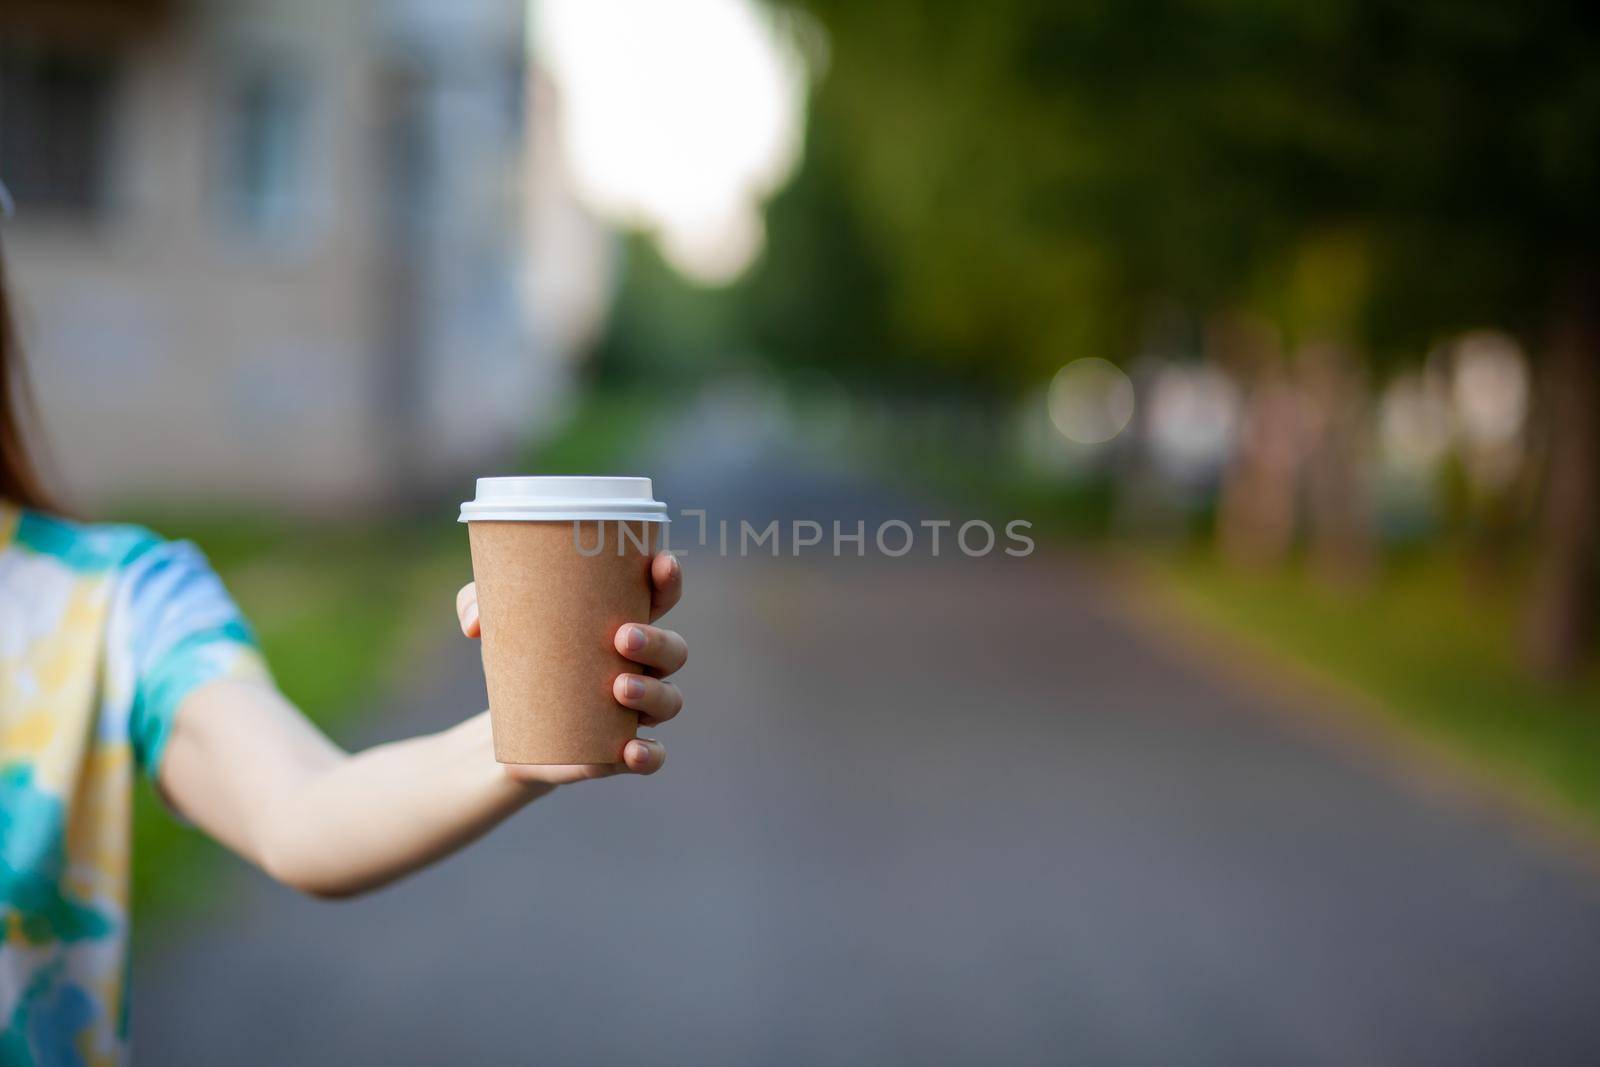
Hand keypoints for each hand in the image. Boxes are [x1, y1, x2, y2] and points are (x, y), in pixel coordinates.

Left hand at [456, 551, 685, 784]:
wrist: (507, 729)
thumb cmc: (518, 659)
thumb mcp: (495, 625)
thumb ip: (477, 605)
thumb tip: (476, 623)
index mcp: (623, 624)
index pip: (661, 598)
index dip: (668, 581)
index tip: (660, 564)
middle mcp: (641, 667)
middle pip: (674, 651)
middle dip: (657, 642)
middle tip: (622, 636)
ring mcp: (635, 711)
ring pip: (669, 700)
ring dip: (653, 692)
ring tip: (619, 688)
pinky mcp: (619, 752)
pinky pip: (653, 756)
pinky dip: (649, 755)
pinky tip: (631, 750)